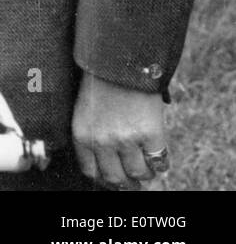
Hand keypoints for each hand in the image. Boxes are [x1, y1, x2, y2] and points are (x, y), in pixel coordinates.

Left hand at [72, 72, 167, 187]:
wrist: (120, 61)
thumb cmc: (102, 85)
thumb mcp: (87, 112)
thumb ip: (95, 137)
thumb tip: (111, 166)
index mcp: (82, 135)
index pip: (91, 172)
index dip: (105, 178)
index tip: (114, 177)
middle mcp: (101, 140)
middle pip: (115, 178)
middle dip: (126, 182)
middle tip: (135, 179)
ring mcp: (126, 138)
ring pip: (139, 174)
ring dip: (145, 174)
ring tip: (148, 165)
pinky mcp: (150, 133)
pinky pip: (159, 162)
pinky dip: (161, 164)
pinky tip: (158, 154)